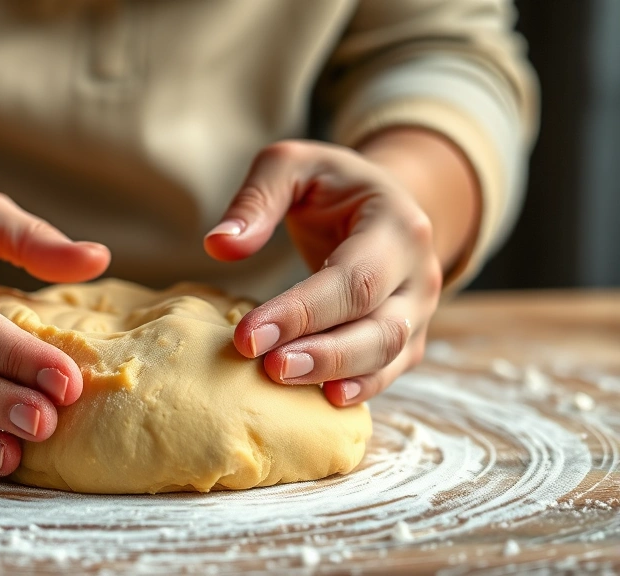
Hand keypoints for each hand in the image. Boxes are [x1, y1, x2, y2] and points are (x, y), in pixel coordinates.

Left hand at [205, 132, 476, 406]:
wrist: (382, 199)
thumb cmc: (330, 183)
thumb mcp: (292, 165)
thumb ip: (256, 199)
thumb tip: (219, 246)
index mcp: (397, 224)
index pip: (353, 277)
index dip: (301, 311)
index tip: (246, 335)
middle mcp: (419, 271)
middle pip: (380, 325)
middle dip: (323, 352)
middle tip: (268, 366)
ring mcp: (420, 308)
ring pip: (389, 354)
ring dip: (337, 373)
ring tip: (283, 380)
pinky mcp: (410, 335)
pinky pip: (392, 369)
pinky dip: (362, 387)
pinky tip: (325, 400)